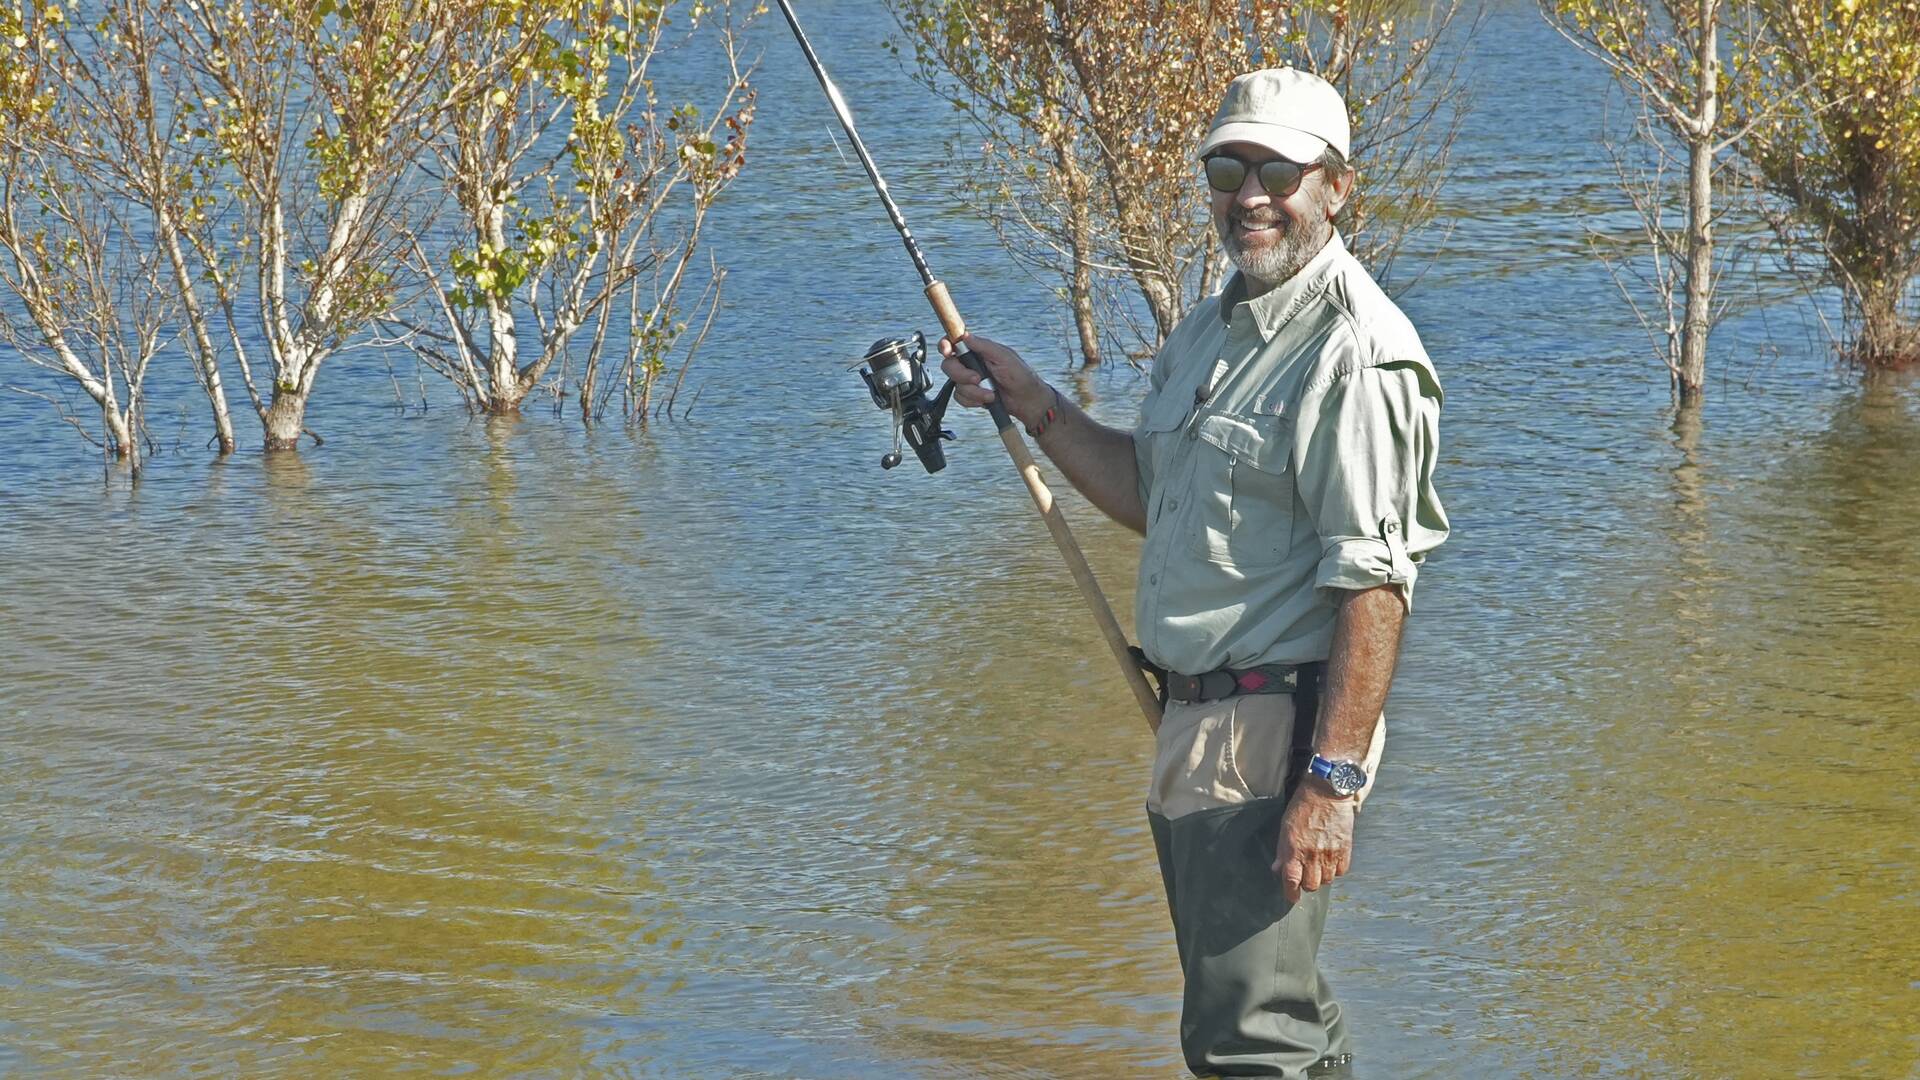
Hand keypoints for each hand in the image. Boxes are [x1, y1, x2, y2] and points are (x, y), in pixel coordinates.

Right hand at [937, 332, 1049, 427]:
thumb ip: (985, 346)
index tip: (947, 351)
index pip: (954, 342)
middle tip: (977, 379)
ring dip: (973, 392)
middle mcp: (970, 363)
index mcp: (978, 350)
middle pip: (949, 365)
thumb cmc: (1020, 375)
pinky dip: (973, 400)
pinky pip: (960, 398)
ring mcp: (969, 380)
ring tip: (990, 393)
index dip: (945, 345)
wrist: (1026, 401)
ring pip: (955, 384)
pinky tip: (987, 399)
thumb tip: (966, 336)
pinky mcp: (970, 395)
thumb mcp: (1004, 357)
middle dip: (961, 375)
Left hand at [1272, 783, 1356, 904]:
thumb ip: (1282, 851)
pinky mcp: (1345, 849)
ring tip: (1318, 865)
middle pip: (1311, 885)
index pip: (1291, 881)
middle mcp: (1312, 855)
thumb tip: (1277, 869)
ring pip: (1327, 880)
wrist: (1326, 791)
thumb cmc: (1303, 807)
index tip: (1292, 897)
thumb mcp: (1285, 827)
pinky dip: (1336, 870)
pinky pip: (1341, 871)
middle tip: (1305, 876)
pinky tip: (1331, 861)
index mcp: (1294, 849)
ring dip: (1321, 877)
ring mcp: (1330, 853)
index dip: (1291, 893)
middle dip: (1307, 884)